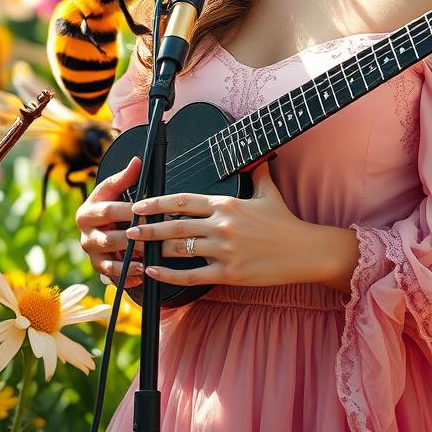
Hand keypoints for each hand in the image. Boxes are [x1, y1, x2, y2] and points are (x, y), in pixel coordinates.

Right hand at [75, 155, 146, 288]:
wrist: (101, 224)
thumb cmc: (111, 204)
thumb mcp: (114, 190)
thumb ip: (125, 177)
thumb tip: (138, 160)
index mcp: (87, 213)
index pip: (108, 211)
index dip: (129, 211)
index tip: (149, 211)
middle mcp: (85, 235)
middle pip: (109, 239)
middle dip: (132, 240)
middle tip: (154, 239)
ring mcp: (91, 254)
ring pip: (109, 262)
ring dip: (129, 263)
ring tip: (147, 262)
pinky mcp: (99, 268)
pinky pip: (112, 276)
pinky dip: (127, 277)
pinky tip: (142, 276)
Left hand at [128, 163, 313, 287]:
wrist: (304, 250)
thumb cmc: (285, 223)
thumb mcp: (268, 192)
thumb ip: (258, 173)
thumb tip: (259, 156)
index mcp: (226, 204)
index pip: (184, 199)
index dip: (158, 201)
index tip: (139, 204)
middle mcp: (221, 225)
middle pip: (174, 224)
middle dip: (147, 226)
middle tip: (127, 229)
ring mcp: (223, 250)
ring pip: (179, 248)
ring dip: (153, 248)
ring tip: (135, 250)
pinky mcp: (228, 273)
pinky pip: (190, 275)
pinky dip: (167, 275)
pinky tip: (152, 272)